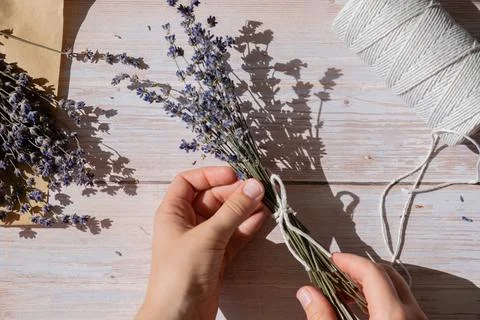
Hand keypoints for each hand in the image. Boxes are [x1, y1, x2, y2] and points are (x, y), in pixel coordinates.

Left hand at [136, 166, 267, 319]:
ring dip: (244, 209)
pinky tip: (261, 217)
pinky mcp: (217, 256)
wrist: (180, 317)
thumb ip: (233, 210)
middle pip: (212, 198)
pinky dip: (247, 226)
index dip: (209, 175)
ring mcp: (204, 240)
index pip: (189, 182)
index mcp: (173, 213)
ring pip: (226, 216)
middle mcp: (187, 223)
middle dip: (234, 193)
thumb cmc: (182, 272)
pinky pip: (234, 235)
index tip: (233, 174)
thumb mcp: (208, 235)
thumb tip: (254, 185)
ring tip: (264, 201)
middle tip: (256, 190)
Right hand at [296, 253, 427, 319]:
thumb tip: (307, 293)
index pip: (372, 272)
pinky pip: (402, 304)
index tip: (333, 260)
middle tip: (337, 272)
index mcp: (394, 315)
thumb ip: (322, 316)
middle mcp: (413, 315)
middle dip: (360, 269)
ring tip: (345, 292)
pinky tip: (363, 309)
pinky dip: (382, 298)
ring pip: (397, 289)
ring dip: (371, 284)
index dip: (350, 261)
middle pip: (388, 275)